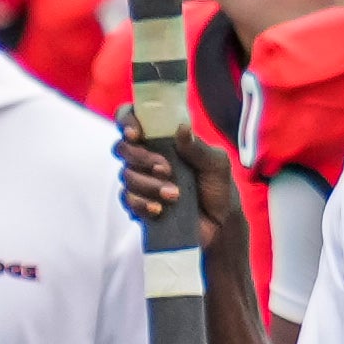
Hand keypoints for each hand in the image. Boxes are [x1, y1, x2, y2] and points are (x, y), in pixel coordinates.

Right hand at [113, 108, 250, 266]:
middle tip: (166, 169)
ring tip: (175, 195)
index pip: (132, 119)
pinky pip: (127, 199)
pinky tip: (159, 209)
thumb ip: (198, 147)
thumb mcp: (216, 164)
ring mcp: (141, 180)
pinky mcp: (140, 204)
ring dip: (149, 185)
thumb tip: (182, 128)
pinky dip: (142, 203)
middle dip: (141, 158)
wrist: (220, 224)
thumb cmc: (219, 188)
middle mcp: (147, 156)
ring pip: (126, 175)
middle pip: (122, 147)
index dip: (127, 121)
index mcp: (163, 139)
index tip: (135, 134)